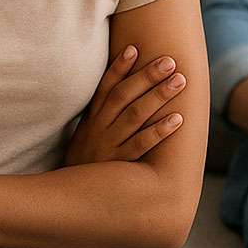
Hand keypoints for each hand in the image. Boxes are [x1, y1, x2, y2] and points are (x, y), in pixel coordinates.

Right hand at [64, 45, 185, 165]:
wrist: (68, 198)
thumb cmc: (86, 162)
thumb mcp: (86, 135)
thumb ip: (101, 113)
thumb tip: (121, 88)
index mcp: (91, 118)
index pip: (105, 88)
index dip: (118, 68)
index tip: (134, 49)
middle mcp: (99, 128)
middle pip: (124, 96)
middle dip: (147, 77)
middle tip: (170, 61)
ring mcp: (109, 146)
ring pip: (135, 116)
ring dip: (158, 96)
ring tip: (180, 81)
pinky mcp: (120, 165)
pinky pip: (141, 145)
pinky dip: (159, 131)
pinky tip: (178, 118)